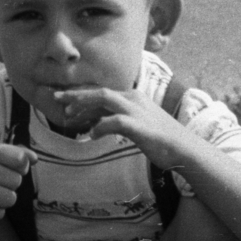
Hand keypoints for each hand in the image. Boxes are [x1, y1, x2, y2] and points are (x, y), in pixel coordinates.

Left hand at [53, 87, 189, 168]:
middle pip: (99, 91)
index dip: (81, 95)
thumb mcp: (135, 124)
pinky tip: (91, 135)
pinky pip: (115, 121)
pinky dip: (100, 126)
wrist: (185, 149)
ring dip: (83, 103)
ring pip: (104, 98)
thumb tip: (92, 123)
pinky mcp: (141, 126)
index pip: (101, 92)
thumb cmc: (160, 139)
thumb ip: (114, 119)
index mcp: (132, 97)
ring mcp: (137, 110)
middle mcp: (133, 99)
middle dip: (76, 94)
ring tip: (68, 113)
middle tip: (55, 98)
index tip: (62, 99)